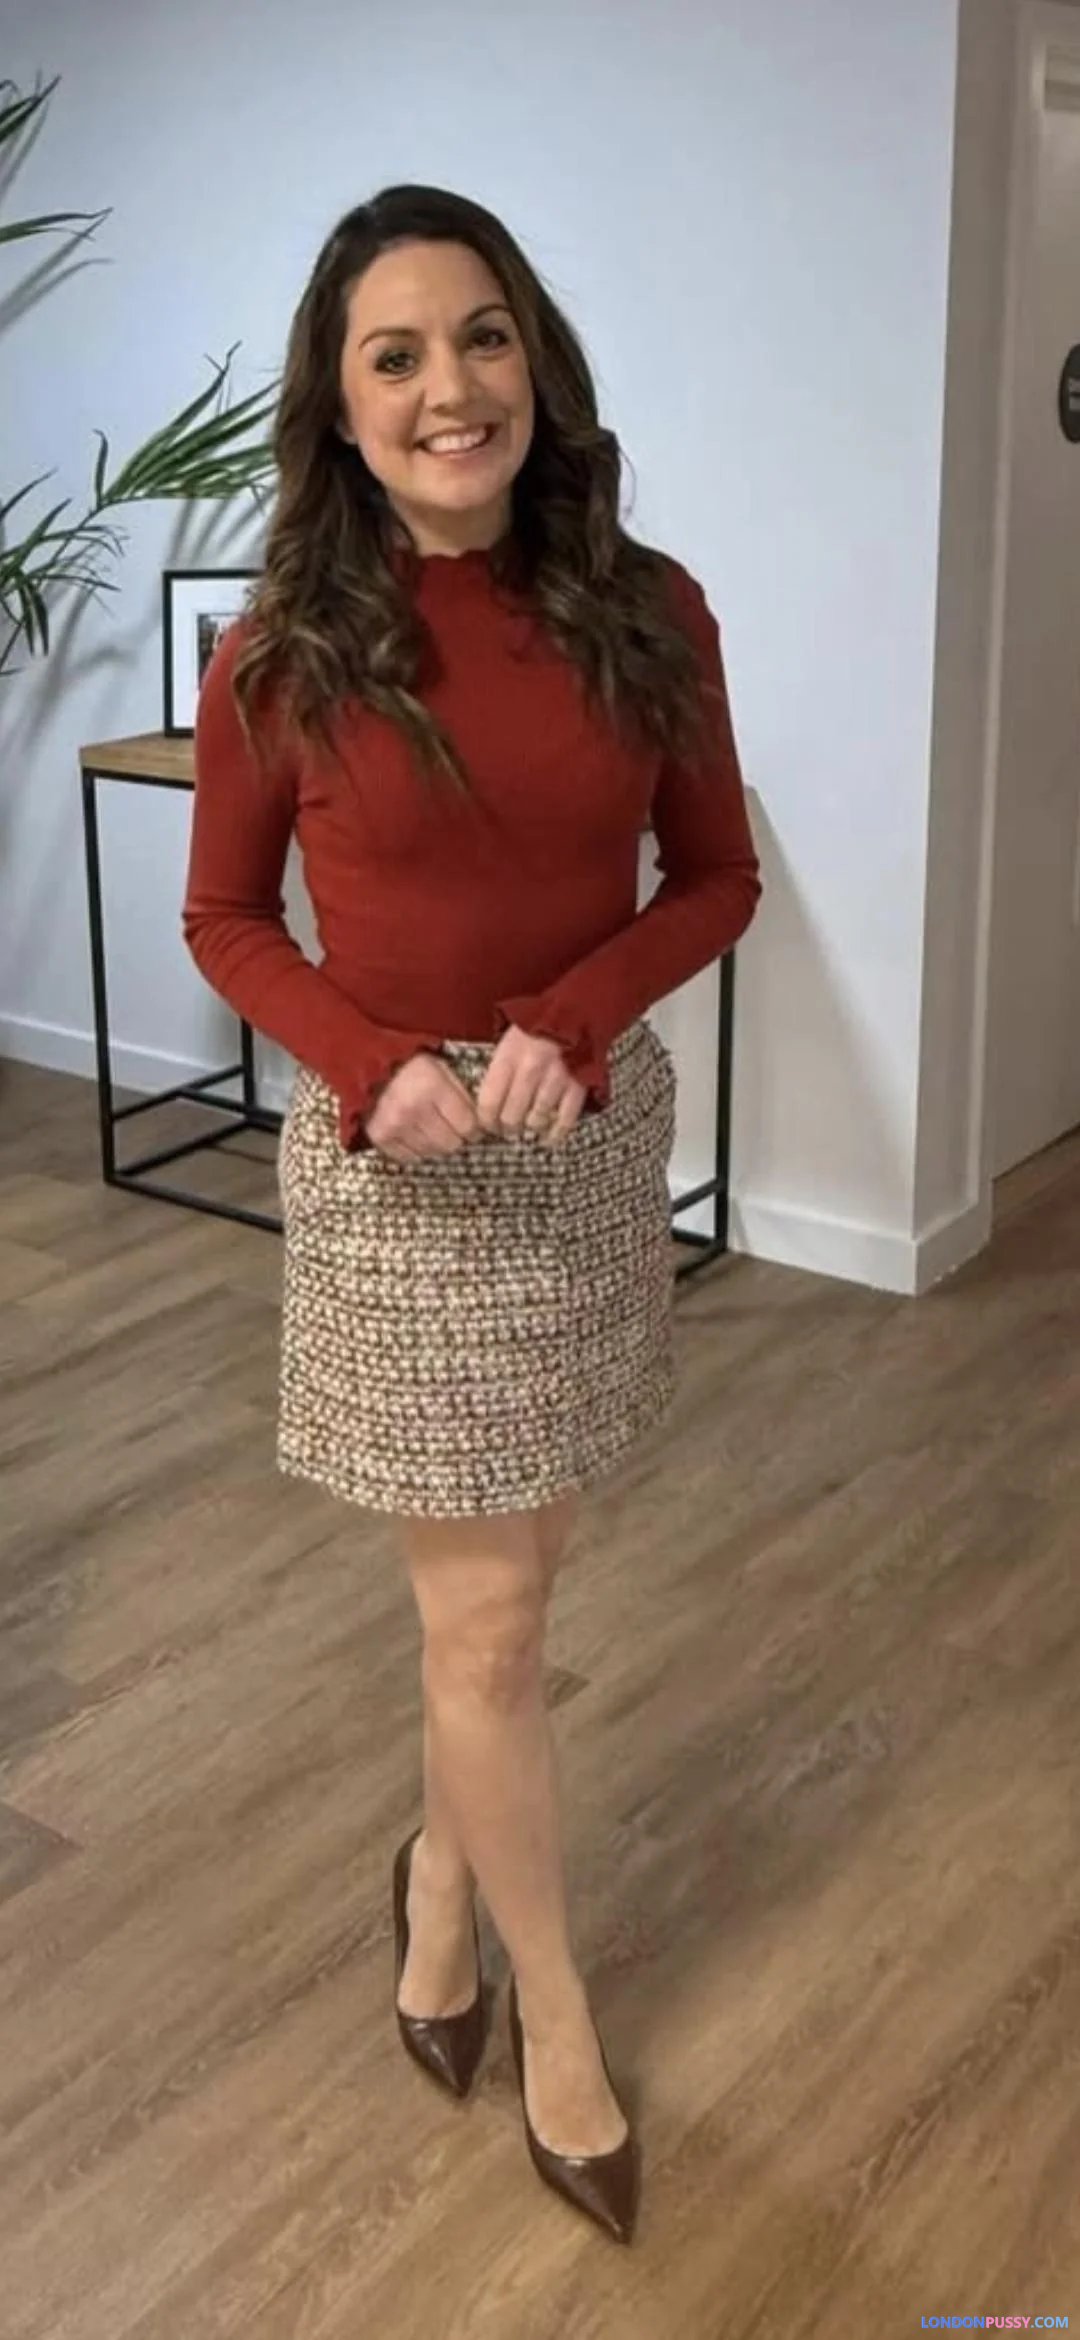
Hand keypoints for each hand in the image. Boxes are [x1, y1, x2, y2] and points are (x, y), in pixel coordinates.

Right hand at [363, 1050, 483, 1162]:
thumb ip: (463, 1095)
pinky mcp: (380, 1136)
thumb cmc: (415, 1069)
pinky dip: (416, 1149)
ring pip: (431, 1152)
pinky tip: (415, 1134)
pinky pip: (409, 1157)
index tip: (471, 1128)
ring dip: (436, 1144)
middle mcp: (412, 1107)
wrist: (372, 1069)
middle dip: (455, 1138)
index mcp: (432, 1086)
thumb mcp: (444, 1070)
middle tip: (450, 1128)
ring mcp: (394, 1124)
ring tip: (431, 1129)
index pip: (467, 1125)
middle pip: (450, 1144)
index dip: (473, 1130)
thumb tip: (481, 1126)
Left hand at [474, 1023, 586, 1144]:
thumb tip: (485, 1097)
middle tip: (507, 1127)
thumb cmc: (538, 1024)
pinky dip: (555, 1132)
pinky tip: (548, 1137)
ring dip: (529, 1126)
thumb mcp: (508, 1036)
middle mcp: (530, 1071)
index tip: (487, 1124)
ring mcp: (555, 1081)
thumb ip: (498, 1066)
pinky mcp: (577, 1088)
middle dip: (506, 1126)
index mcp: (509, 1057)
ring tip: (526, 1125)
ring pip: (535, 1121)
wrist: (577, 1011)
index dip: (485, 1120)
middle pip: (511, 1117)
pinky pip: (564, 1120)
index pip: (488, 1103)